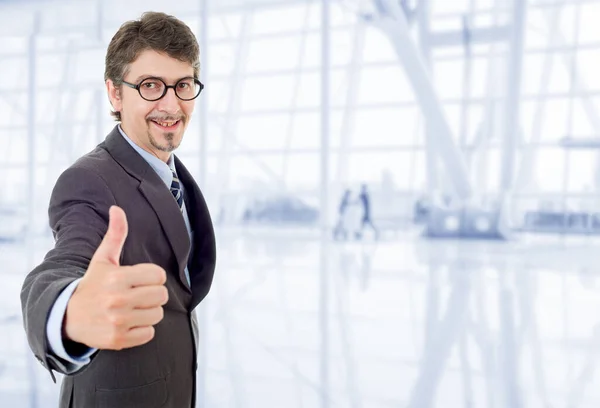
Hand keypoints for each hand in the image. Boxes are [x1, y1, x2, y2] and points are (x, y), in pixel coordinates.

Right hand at [63, 205, 168, 349]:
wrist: (67, 317)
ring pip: (157, 314)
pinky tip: (128, 323)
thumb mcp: (102, 259)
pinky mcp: (118, 340)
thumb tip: (117, 208)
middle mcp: (118, 300)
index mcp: (118, 277)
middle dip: (152, 294)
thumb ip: (115, 234)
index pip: (159, 275)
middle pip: (162, 295)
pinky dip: (142, 330)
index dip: (152, 276)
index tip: (139, 279)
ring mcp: (118, 321)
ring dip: (148, 312)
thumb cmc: (93, 284)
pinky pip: (149, 333)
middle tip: (137, 295)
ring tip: (132, 309)